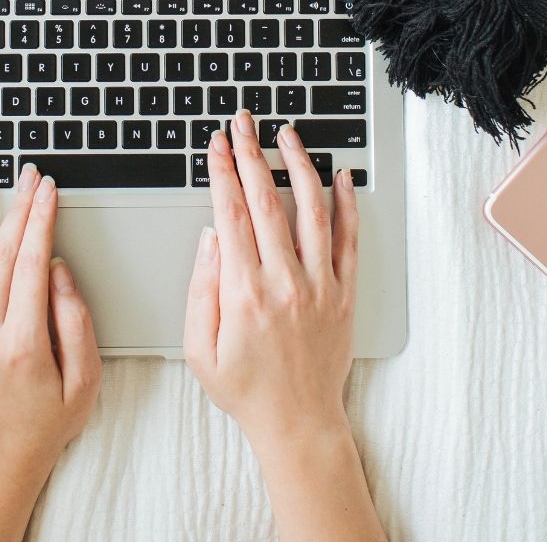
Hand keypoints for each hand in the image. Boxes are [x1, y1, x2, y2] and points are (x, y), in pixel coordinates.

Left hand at [0, 164, 100, 541]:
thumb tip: (56, 267)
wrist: (3, 455)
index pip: (31, 264)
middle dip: (19, 210)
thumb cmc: (49, 417)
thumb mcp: (86, 378)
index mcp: (23, 345)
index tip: (47, 191)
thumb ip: (76, 320)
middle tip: (29, 178)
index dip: (41, 221)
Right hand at [185, 109, 384, 541]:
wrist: (297, 423)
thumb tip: (211, 236)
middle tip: (244, 123)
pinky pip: (349, 241)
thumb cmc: (244, 388)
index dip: (222, 172)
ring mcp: (319, 286)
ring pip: (312, 210)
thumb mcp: (198, 348)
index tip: (217, 144)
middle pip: (267, 200)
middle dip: (252, 154)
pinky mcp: (343, 294)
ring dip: (299, 166)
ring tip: (288, 135)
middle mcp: (284, 282)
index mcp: (243, 292)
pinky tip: (340, 176)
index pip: (231, 214)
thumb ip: (201, 288)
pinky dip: (346, 205)